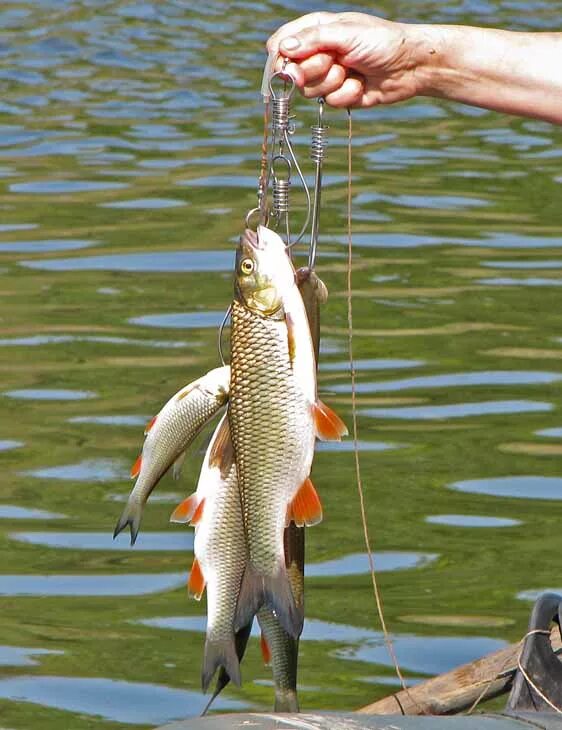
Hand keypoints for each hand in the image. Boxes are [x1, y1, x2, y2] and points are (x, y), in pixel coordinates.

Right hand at [267, 12, 431, 107]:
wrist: (410, 66)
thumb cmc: (382, 41)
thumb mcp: (346, 33)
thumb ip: (313, 39)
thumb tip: (283, 49)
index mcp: (316, 31)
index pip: (282, 44)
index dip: (281, 58)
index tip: (289, 66)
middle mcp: (318, 53)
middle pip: (292, 72)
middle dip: (314, 70)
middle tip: (334, 62)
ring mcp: (328, 76)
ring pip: (310, 91)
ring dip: (333, 83)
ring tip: (353, 71)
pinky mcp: (340, 95)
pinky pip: (331, 102)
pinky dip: (347, 95)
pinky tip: (361, 85)